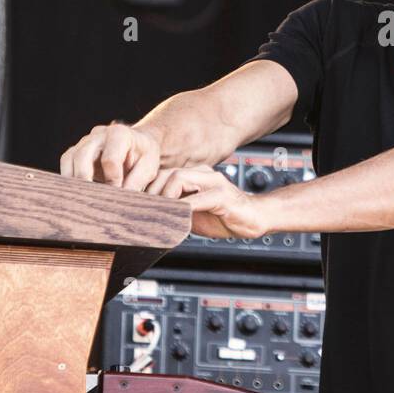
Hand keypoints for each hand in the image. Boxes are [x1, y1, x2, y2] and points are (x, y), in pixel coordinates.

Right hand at [60, 124, 161, 189]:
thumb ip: (136, 181)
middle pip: (82, 155)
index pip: (110, 160)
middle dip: (85, 179)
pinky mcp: (76, 150)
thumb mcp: (148, 167)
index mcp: (120, 134)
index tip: (118, 193)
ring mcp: (85, 141)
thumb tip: (121, 197)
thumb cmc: (143, 156)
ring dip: (73, 180)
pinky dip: (68, 178)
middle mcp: (99, 134)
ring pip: (69, 158)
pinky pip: (65, 162)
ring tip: (81, 198)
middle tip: (91, 199)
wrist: (137, 146)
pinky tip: (77, 192)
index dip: (113, 180)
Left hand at [153, 166, 267, 239]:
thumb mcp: (192, 214)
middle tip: (144, 213)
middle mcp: (204, 174)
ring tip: (159, 215)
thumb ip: (175, 210)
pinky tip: (177, 218)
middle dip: (151, 194)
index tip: (138, 207)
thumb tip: (150, 217)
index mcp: (195, 176)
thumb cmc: (224, 217)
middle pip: (167, 174)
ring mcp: (214, 182)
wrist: (254, 218)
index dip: (148, 190)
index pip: (164, 174)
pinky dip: (184, 208)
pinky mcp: (223, 196)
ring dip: (164, 198)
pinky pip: (198, 198)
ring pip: (179, 179)